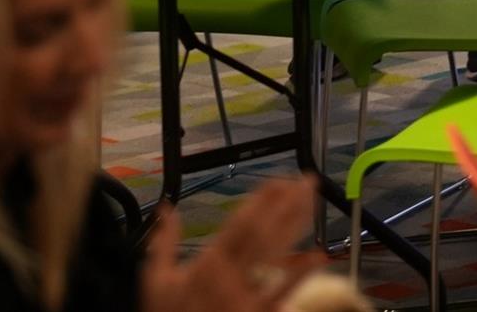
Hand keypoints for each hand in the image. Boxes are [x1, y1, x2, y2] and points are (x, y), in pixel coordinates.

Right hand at [140, 176, 320, 311]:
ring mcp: (248, 295)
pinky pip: (282, 292)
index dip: (262, 201)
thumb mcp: (156, 281)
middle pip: (265, 233)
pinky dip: (301, 273)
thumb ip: (164, 242)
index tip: (280, 180)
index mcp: (207, 265)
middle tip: (308, 180)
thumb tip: (166, 208)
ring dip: (297, 226)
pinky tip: (319, 254)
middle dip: (288, 205)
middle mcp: (230, 276)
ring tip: (313, 201)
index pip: (240, 225)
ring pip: (277, 254)